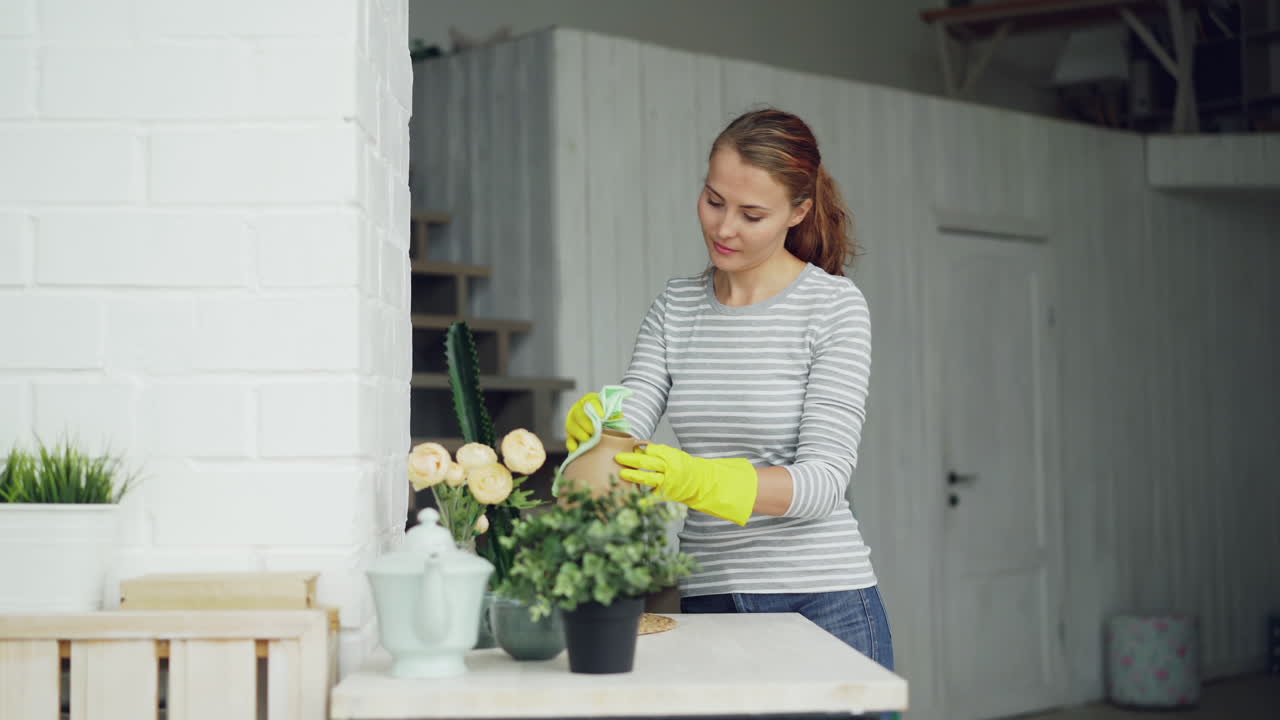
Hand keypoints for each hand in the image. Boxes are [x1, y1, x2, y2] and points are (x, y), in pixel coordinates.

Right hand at [563, 392, 623, 451]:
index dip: (597, 408)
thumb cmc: (608, 416)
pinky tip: (575, 448)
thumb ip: (615, 414)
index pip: (592, 401)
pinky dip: (571, 443)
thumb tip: (619, 417)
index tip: (603, 417)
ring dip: (579, 433)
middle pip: (579, 413)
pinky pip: (568, 438)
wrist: (599, 422)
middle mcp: (579, 408)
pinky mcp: (570, 433)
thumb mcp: (613, 412)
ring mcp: (573, 421)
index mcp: (591, 400)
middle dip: (586, 423)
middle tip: (594, 431)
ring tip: (587, 439)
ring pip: (572, 425)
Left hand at [614, 443, 757, 525]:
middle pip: (647, 463)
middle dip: (631, 460)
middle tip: (618, 458)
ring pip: (647, 478)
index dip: (641, 450)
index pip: (653, 451)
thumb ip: (657, 452)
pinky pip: (652, 497)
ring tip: (621, 474)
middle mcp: (670, 469)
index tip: (631, 447)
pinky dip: (642, 499)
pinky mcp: (666, 495)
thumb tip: (637, 448)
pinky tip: (631, 499)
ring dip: (633, 476)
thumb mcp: (673, 454)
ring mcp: (667, 483)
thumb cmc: (684, 466)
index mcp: (672, 456)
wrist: (700, 483)